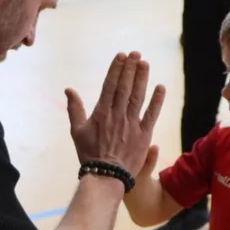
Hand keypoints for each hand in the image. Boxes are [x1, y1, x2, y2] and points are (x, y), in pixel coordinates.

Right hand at [65, 52, 165, 178]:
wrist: (106, 176)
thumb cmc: (89, 154)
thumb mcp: (77, 131)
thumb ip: (74, 109)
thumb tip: (68, 90)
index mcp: (101, 113)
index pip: (110, 85)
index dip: (116, 69)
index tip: (121, 56)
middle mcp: (117, 115)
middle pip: (125, 87)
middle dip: (130, 68)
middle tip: (136, 53)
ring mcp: (132, 124)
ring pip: (138, 96)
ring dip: (142, 78)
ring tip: (145, 63)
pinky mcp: (144, 135)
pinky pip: (151, 114)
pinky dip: (157, 101)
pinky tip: (161, 87)